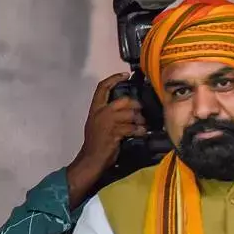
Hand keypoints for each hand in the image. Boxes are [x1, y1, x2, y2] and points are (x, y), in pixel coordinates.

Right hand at [67, 72, 146, 206]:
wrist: (91, 158)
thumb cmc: (97, 142)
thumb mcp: (100, 124)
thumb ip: (111, 115)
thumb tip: (129, 109)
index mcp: (95, 109)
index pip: (102, 88)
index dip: (114, 79)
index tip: (125, 75)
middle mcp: (100, 113)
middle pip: (122, 100)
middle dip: (136, 105)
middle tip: (141, 111)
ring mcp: (107, 123)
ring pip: (130, 114)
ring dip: (140, 120)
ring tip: (142, 125)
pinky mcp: (114, 133)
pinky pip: (132, 127)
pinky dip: (139, 130)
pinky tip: (141, 132)